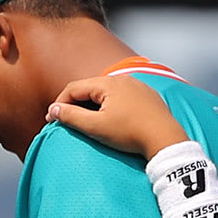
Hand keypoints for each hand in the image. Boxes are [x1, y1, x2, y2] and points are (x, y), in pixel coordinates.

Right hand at [45, 75, 187, 159]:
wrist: (165, 138)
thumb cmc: (130, 133)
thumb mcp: (96, 127)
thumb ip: (72, 117)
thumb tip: (54, 109)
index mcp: (107, 84)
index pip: (74, 88)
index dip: (60, 103)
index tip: (52, 119)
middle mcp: (122, 79)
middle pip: (90, 88)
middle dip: (75, 104)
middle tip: (66, 121)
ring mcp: (136, 85)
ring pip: (106, 92)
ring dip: (92, 105)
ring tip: (86, 121)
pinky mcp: (146, 95)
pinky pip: (121, 97)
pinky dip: (109, 106)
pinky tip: (110, 119)